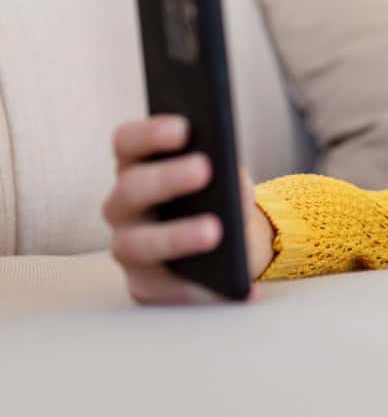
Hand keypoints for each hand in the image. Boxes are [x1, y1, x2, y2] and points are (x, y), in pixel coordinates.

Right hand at [102, 114, 275, 303]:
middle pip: (131, 188)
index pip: (127, 143)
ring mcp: (128, 246)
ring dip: (176, 236)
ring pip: (136, 244)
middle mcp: (122, 206)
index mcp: (137, 168)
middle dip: (166, 178)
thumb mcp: (228, 180)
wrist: (228, 247)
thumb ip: (225, 174)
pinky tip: (235, 285)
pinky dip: (198, 288)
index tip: (184, 126)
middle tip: (204, 168)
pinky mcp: (143, 285)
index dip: (150, 133)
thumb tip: (232, 188)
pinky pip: (161, 289)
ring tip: (216, 232)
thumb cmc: (220, 200)